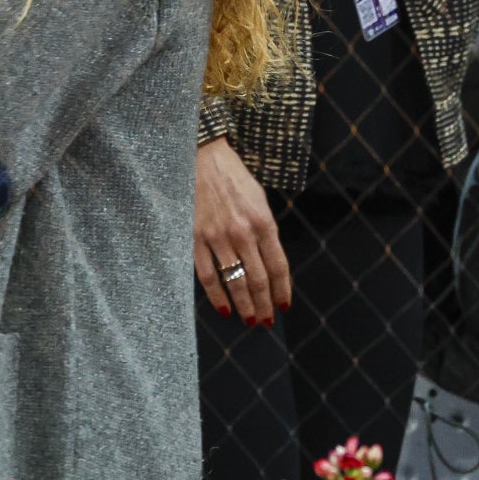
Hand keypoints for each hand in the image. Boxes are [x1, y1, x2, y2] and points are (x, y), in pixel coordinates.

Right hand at [193, 138, 290, 324]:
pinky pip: (207, 274)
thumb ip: (265, 230)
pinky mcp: (195, 238)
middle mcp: (243, 233)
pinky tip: (224, 307)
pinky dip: (216, 295)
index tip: (283, 306)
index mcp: (263, 222)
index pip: (278, 266)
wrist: (203, 158)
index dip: (281, 290)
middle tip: (266, 321)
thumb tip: (268, 261)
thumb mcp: (260, 200)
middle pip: (258, 279)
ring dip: (244, 305)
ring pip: (234, 281)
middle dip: (264, 304)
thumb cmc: (234, 178)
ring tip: (249, 320)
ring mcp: (217, 237)